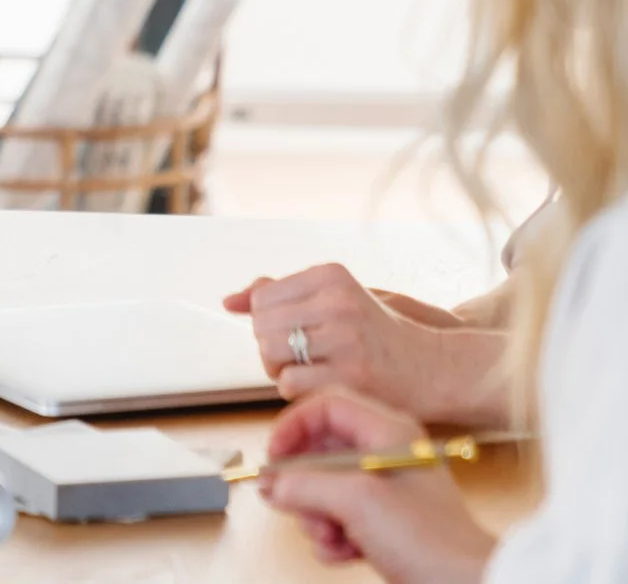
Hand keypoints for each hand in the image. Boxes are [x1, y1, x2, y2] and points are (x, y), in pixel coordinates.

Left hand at [225, 264, 511, 425]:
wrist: (436, 367)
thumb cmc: (376, 334)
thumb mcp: (333, 300)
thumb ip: (280, 294)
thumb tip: (228, 301)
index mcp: (330, 274)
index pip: (261, 298)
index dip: (268, 322)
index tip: (296, 332)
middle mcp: (336, 300)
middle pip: (261, 327)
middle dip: (271, 347)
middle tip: (301, 357)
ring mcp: (344, 337)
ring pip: (271, 354)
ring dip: (281, 370)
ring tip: (310, 370)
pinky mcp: (352, 374)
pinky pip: (289, 383)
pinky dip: (296, 390)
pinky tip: (321, 385)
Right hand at [260, 389, 495, 583]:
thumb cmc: (430, 540)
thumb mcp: (357, 502)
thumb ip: (305, 485)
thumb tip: (274, 484)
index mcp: (387, 433)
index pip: (325, 406)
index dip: (292, 427)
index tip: (274, 457)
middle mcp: (384, 455)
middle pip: (318, 451)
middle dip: (302, 484)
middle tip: (290, 504)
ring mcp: (384, 490)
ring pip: (324, 489)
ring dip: (316, 517)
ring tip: (329, 536)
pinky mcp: (383, 523)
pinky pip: (338, 518)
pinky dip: (332, 537)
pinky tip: (343, 553)